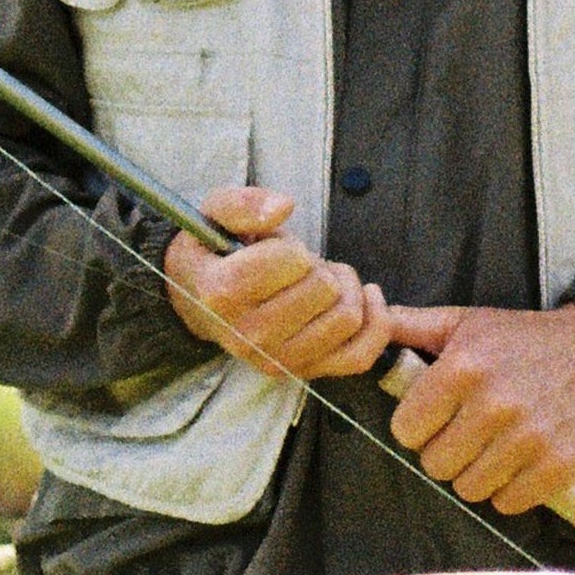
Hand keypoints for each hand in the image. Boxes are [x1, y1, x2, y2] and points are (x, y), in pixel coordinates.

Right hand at [165, 187, 394, 382]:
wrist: (200, 303)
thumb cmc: (216, 253)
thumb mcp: (215, 212)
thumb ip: (244, 203)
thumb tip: (283, 207)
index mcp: (222, 293)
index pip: (292, 261)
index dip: (293, 246)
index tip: (276, 250)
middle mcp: (249, 335)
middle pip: (325, 289)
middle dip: (319, 266)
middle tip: (299, 266)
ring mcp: (277, 360)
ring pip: (348, 318)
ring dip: (344, 289)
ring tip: (320, 280)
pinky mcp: (303, 371)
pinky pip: (360, 355)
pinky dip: (375, 323)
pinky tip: (365, 297)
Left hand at [378, 301, 574, 514]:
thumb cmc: (521, 339)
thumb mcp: (465, 322)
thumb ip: (411, 325)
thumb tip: (370, 314)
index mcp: (462, 368)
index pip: (406, 430)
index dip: (418, 427)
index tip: (437, 418)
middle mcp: (493, 405)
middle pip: (435, 465)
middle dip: (446, 453)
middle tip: (467, 434)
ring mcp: (527, 439)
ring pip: (469, 489)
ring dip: (477, 474)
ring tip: (493, 448)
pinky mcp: (557, 467)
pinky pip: (508, 504)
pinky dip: (509, 490)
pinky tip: (518, 463)